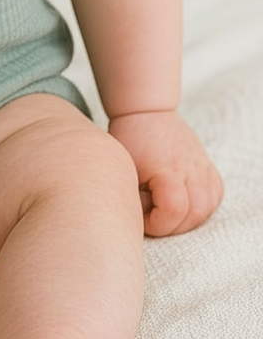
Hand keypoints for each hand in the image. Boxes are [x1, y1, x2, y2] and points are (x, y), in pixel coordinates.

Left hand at [108, 110, 222, 236]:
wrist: (146, 111)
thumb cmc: (130, 138)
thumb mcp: (124, 167)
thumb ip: (134, 197)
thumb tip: (142, 220)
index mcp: (167, 167)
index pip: (175, 209)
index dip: (158, 223)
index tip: (142, 217)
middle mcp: (190, 167)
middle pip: (196, 213)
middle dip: (173, 227)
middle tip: (153, 219)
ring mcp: (202, 166)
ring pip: (208, 207)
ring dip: (188, 219)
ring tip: (167, 214)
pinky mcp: (207, 166)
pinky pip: (215, 195)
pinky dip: (202, 207)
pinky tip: (184, 205)